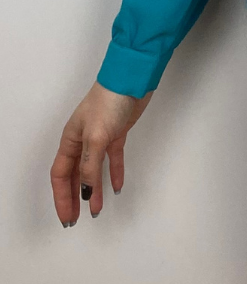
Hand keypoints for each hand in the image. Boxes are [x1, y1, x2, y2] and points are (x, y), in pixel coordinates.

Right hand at [50, 81, 153, 225]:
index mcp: (70, 140)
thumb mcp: (95, 137)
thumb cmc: (108, 103)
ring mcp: (100, 137)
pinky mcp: (117, 133)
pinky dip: (114, 172)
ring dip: (95, 189)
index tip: (67, 216)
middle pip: (75, 175)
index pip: (61, 175)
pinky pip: (113, 158)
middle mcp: (82, 140)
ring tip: (97, 210)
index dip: (62, 197)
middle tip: (77, 219)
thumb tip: (86, 192)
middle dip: (75, 197)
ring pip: (94, 170)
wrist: (132, 79)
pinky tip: (117, 187)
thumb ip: (90, 166)